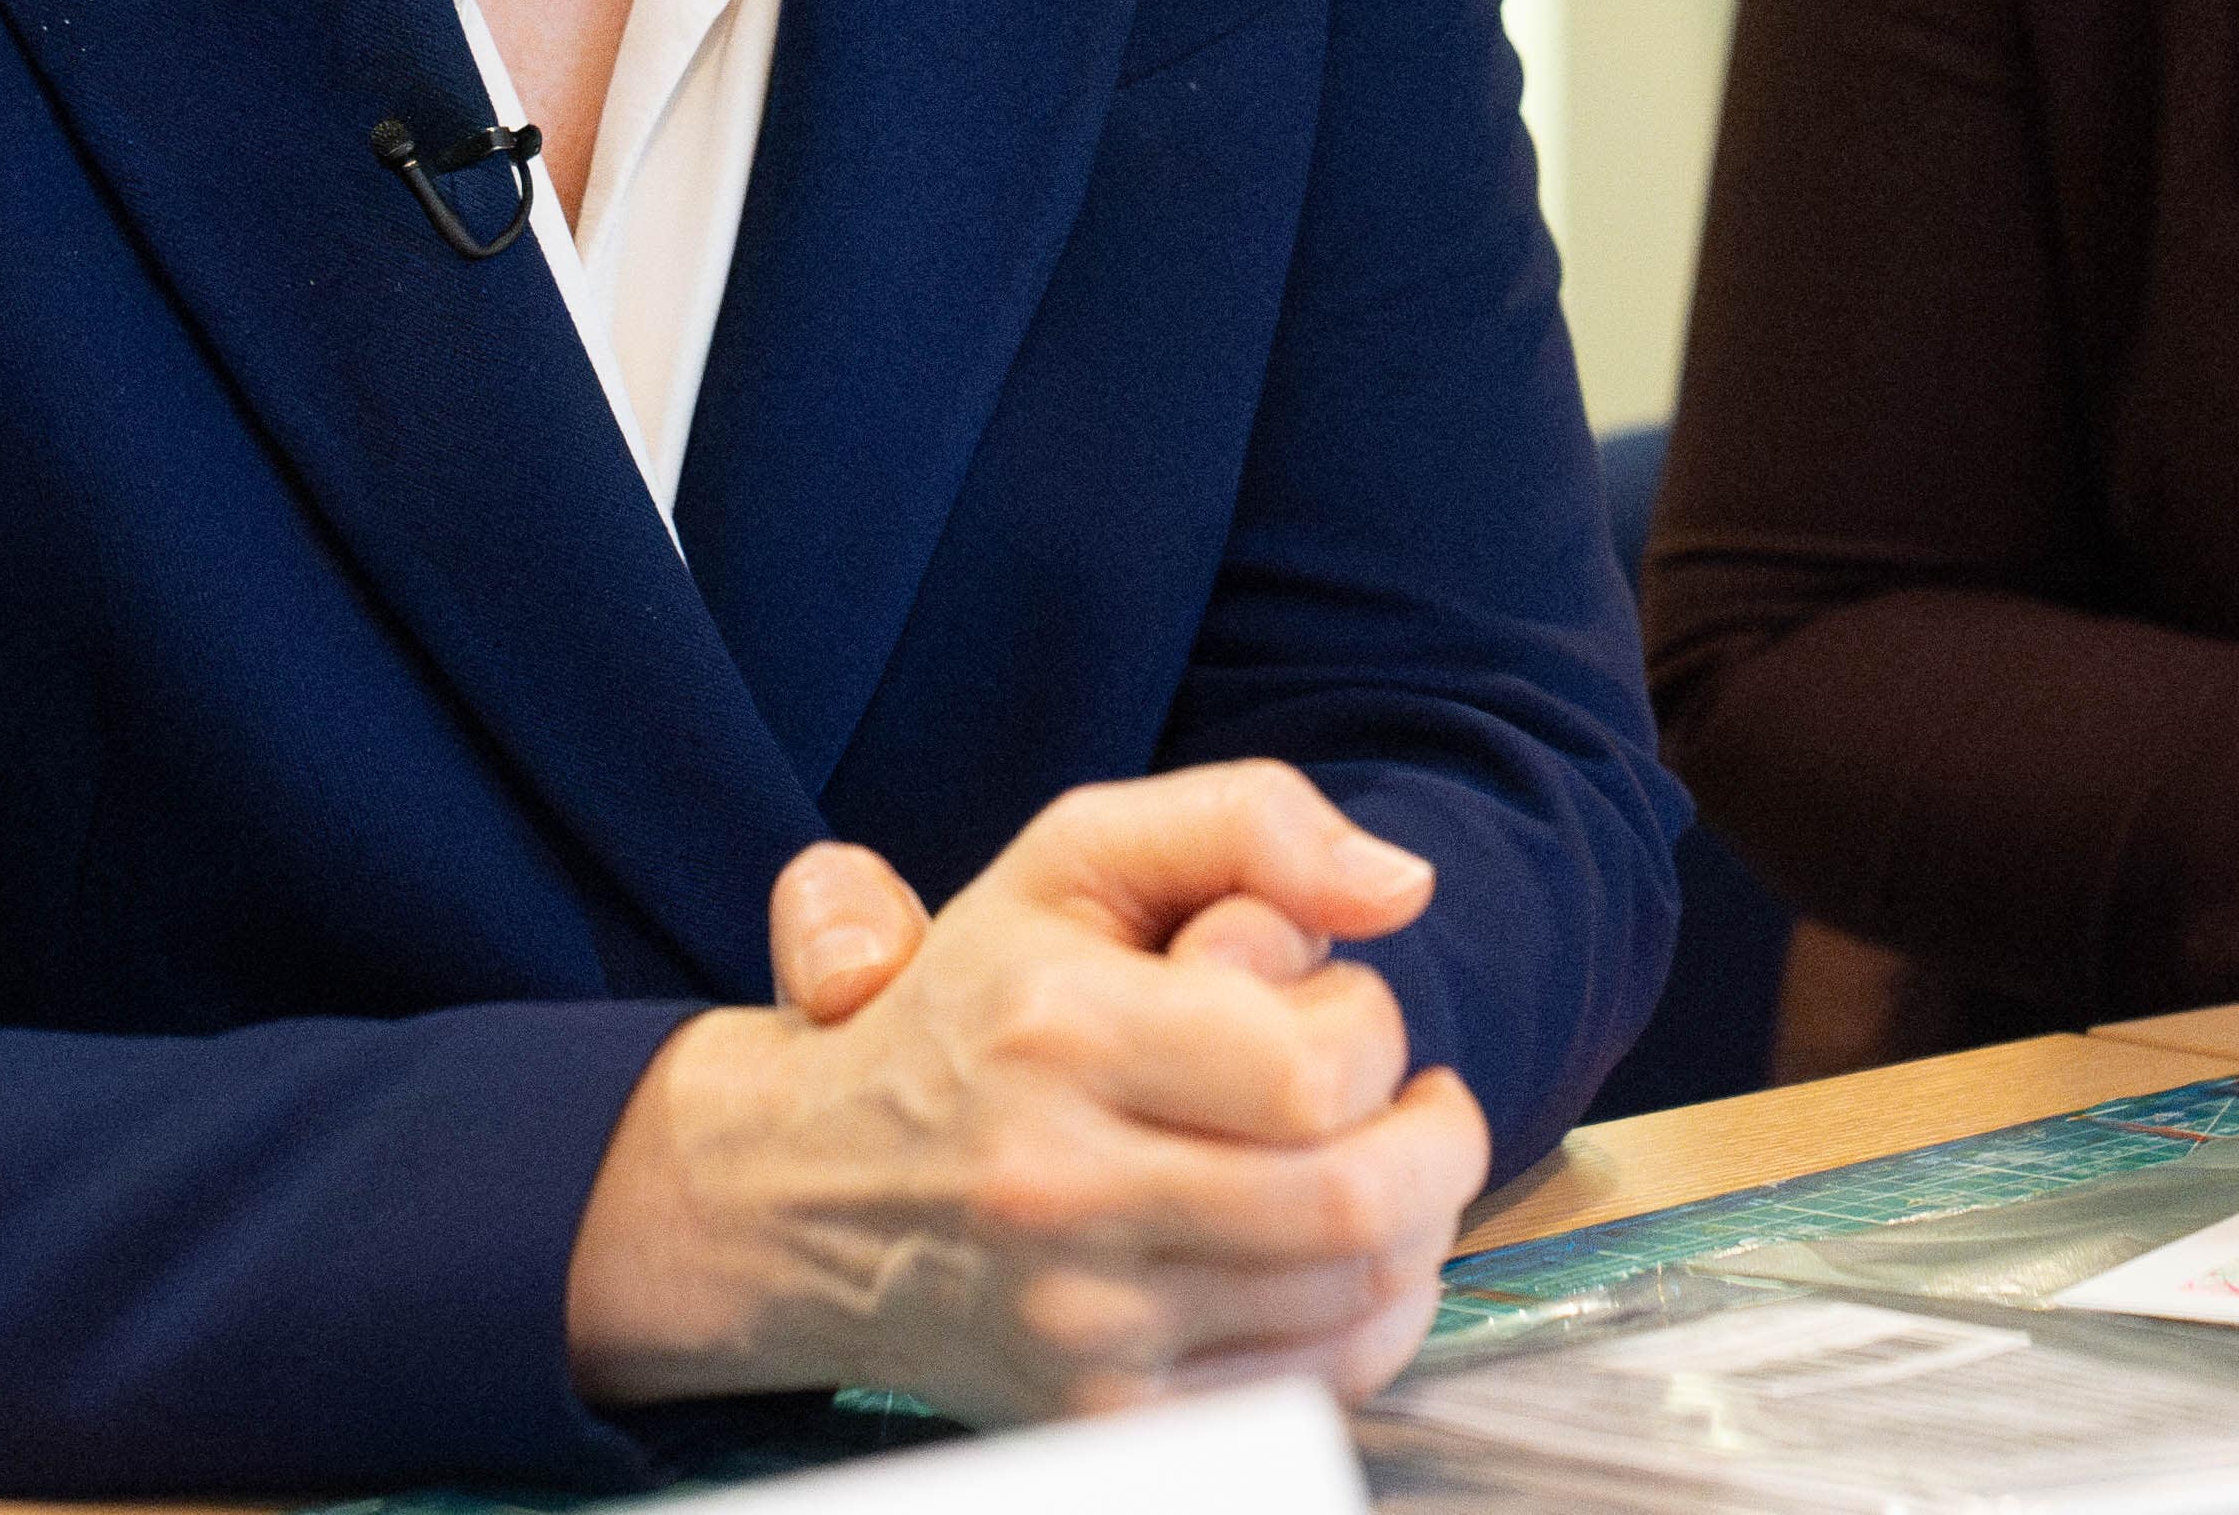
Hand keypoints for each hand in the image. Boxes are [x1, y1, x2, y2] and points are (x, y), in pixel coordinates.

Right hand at [567, 762, 1486, 1422]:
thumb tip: (1403, 887)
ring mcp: (1078, 1326)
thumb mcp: (1075, 856)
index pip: (1314, 1070)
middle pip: (1353, 1203)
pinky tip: (1340, 1253)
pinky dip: (1373, 1321)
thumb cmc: (970, 1004)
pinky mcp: (1098, 1418)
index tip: (1340, 1014)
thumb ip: (1249, 821)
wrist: (803, 1194)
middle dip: (1435, 1141)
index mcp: (1060, 1034)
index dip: (1372, 1032)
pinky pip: (1310, 1391)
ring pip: (1352, 1302)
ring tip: (1379, 1162)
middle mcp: (1059, 1192)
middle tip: (1418, 1100)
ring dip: (1417, 1224)